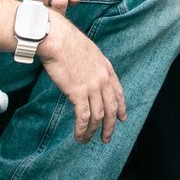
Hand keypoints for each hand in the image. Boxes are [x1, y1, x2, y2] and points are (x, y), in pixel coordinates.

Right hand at [36, 18, 126, 142]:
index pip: (118, 92)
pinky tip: (79, 137)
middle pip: (111, 108)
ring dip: (93, 131)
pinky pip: (84, 117)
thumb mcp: (88, 51)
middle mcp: (103, 79)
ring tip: (87, 140)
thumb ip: (92, 64)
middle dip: (110, 126)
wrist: (57, 39)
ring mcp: (92, 87)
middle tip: (106, 138)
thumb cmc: (67, 41)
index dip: (120, 107)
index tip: (122, 118)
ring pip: (98, 116)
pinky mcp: (78, 93)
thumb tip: (86, 73)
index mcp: (106, 68)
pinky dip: (82, 130)